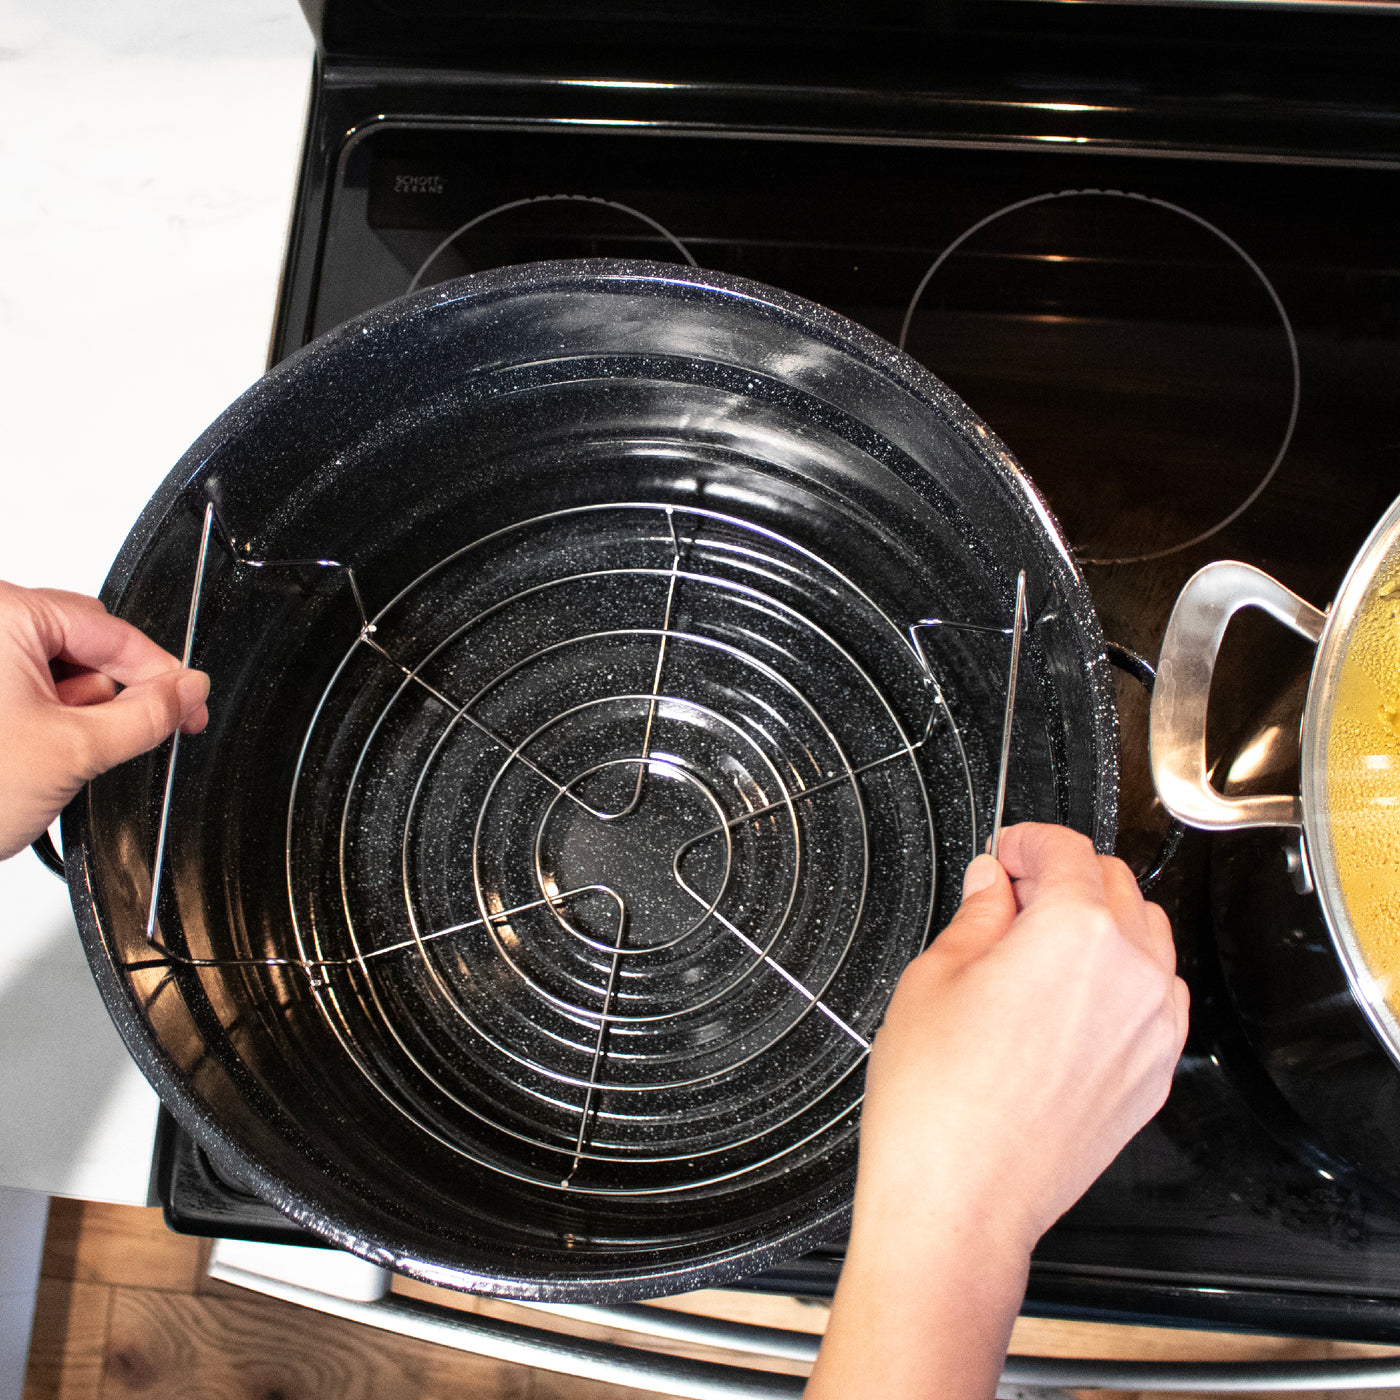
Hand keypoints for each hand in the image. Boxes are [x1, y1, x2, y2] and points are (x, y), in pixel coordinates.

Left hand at [0, 581, 209, 860]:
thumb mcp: (75, 750)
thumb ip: (148, 715)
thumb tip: (188, 692)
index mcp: (2, 614)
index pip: (111, 630)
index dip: (160, 673)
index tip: (189, 704)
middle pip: (86, 644)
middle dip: (110, 695)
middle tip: (119, 737)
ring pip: (59, 669)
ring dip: (76, 712)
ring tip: (56, 755)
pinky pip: (28, 687)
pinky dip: (47, 720)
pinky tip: (38, 754)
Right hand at [807, 823, 1186, 1399]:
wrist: (960, 1204)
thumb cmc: (937, 1102)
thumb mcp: (934, 976)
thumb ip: (978, 914)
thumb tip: (993, 881)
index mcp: (1075, 931)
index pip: (1068, 850)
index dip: (1028, 840)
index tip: (1007, 850)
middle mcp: (1131, 972)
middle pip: (1117, 883)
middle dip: (1065, 875)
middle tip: (1012, 893)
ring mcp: (1153, 1028)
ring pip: (1148, 937)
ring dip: (1103, 922)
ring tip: (1041, 946)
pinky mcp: (1154, 1074)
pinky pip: (1157, 998)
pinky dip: (1124, 978)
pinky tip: (1069, 999)